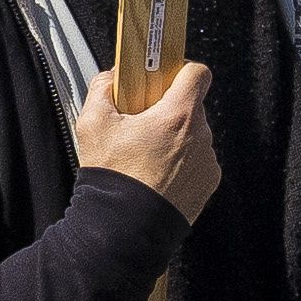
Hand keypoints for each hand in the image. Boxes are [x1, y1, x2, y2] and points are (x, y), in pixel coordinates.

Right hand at [75, 60, 216, 220]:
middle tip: (144, 124)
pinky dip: (182, 164)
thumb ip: (101, 89)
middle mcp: (200, 136)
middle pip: (192, 107)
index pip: (197, 73)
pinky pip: (198, 162)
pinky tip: (157, 176)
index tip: (166, 78)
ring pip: (195, 136)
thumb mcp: (92, 124)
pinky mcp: (208, 184)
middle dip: (170, 111)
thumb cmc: (112, 178)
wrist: (125, 229)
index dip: (181, 71)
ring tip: (147, 157)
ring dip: (176, 139)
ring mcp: (207, 162)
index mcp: (178, 115)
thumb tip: (110, 77)